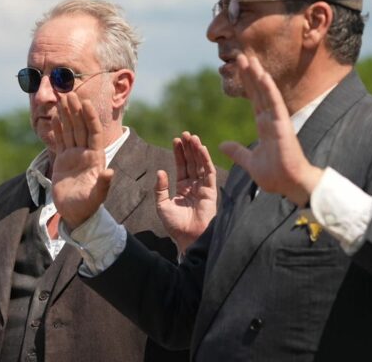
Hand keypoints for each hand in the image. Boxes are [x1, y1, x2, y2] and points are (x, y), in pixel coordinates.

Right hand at [51, 93, 113, 229]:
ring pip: (70, 130)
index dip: (90, 118)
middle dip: (76, 110)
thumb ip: (103, 184)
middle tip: (69, 92)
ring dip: (66, 115)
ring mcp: (74, 156)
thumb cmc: (88, 207)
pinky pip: (60, 141)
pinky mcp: (63, 161)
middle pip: (81, 127)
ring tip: (62, 97)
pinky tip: (54, 117)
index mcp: (96, 158)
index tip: (86, 102)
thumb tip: (110, 172)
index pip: (94, 132)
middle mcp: (85, 153)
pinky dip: (57, 129)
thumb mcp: (96, 197)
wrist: (76, 215)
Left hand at [155, 132, 217, 252]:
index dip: (179, 153)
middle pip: (192, 162)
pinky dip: (206, 160)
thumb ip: (160, 188)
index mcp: (182, 188)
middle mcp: (194, 186)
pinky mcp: (211, 191)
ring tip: (193, 137)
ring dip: (197, 150)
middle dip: (189, 148)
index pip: (182, 166)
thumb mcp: (162, 205)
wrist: (188, 238)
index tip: (176, 140)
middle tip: (185, 133)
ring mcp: (203, 188)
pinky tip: (201, 149)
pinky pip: (209, 173)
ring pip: (201, 165)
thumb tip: (160, 171)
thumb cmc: (175, 225)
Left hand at [219, 54, 322, 205]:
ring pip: (266, 93)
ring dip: (257, 75)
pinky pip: (274, 103)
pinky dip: (269, 89)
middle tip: (241, 56)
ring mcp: (277, 121)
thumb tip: (222, 145)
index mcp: (264, 126)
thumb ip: (237, 152)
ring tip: (249, 59)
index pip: (254, 100)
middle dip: (250, 74)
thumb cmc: (275, 175)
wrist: (289, 185)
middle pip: (258, 92)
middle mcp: (270, 120)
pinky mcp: (282, 125)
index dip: (247, 84)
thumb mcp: (250, 162)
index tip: (238, 69)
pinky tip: (262, 75)